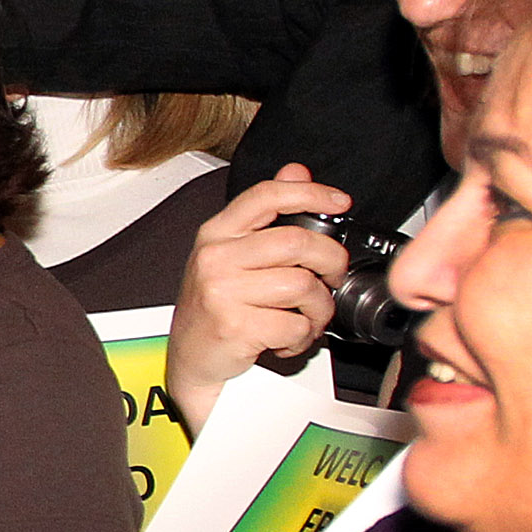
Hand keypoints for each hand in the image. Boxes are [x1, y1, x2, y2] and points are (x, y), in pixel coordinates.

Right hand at [163, 164, 355, 433]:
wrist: (191, 361)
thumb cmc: (216, 308)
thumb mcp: (234, 255)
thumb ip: (266, 214)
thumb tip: (297, 171)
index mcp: (217, 233)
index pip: (267, 196)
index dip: (310, 193)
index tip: (340, 203)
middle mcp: (215, 257)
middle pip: (299, 242)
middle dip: (331, 263)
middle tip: (331, 278)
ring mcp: (222, 292)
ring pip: (303, 287)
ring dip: (318, 309)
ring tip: (307, 318)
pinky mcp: (235, 326)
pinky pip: (295, 325)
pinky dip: (302, 338)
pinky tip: (287, 340)